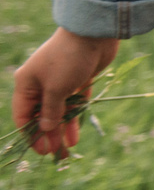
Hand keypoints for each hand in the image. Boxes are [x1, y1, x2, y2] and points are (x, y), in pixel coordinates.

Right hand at [11, 28, 120, 157]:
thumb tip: (45, 129)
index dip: (31, 134)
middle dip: (48, 136)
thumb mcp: (56, 88)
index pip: (23, 115)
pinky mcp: (79, 80)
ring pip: (59, 112)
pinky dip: (75, 119)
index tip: (41, 151)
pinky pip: (74, 104)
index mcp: (26, 83)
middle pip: (42, 116)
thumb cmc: (69, 58)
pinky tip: (75, 137)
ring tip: (67, 151)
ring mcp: (60, 82)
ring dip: (62, 130)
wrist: (93, 32)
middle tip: (56, 156)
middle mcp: (41, 84)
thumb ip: (51, 110)